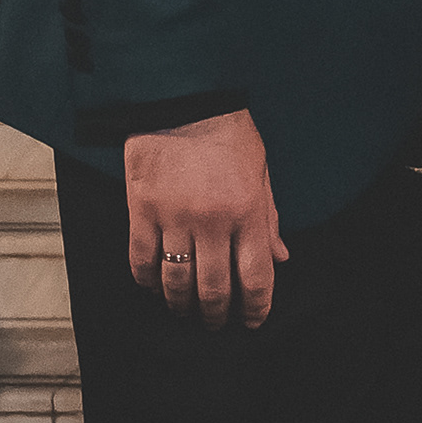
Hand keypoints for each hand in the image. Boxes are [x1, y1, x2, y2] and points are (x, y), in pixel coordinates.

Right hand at [126, 110, 289, 328]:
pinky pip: (142, 259)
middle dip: (218, 314)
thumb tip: (280, 257)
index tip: (253, 320)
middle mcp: (212, 221)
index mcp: (247, 211)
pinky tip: (154, 287)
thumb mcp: (260, 171)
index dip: (256, 307)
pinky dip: (147, 280)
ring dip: (181, 304)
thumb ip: (269, 218)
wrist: (181, 99)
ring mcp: (174, 217)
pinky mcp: (142, 209)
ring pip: (176, 281)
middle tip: (217, 324)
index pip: (255, 277)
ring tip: (185, 312)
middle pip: (215, 288)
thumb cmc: (227, 131)